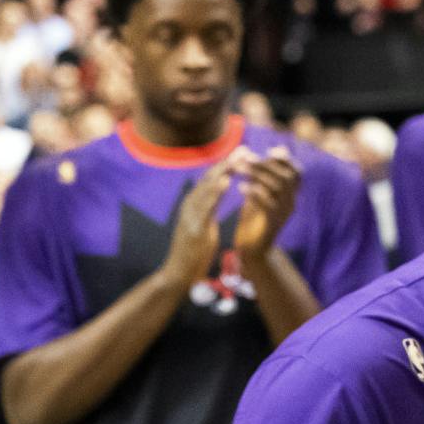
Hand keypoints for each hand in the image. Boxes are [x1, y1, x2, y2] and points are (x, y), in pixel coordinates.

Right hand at [162, 157, 235, 286]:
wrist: (179, 274)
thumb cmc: (193, 252)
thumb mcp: (202, 226)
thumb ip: (207, 210)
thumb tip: (215, 197)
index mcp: (193, 204)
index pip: (211, 179)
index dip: (226, 165)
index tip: (241, 154)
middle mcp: (190, 205)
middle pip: (210, 178)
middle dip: (228, 162)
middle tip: (244, 149)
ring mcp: (190, 215)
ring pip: (207, 187)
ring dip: (224, 171)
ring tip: (239, 159)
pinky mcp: (193, 227)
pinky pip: (206, 206)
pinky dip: (216, 191)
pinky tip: (227, 181)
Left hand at [233, 145, 301, 257]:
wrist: (252, 250)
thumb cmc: (253, 221)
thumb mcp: (259, 195)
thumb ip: (262, 178)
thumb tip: (261, 157)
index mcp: (290, 196)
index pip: (296, 173)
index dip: (286, 160)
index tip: (269, 152)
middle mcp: (291, 203)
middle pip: (286, 176)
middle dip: (265, 164)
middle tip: (246, 158)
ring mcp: (284, 213)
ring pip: (278, 187)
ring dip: (258, 174)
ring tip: (239, 168)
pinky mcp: (273, 223)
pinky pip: (268, 203)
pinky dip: (254, 192)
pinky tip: (241, 187)